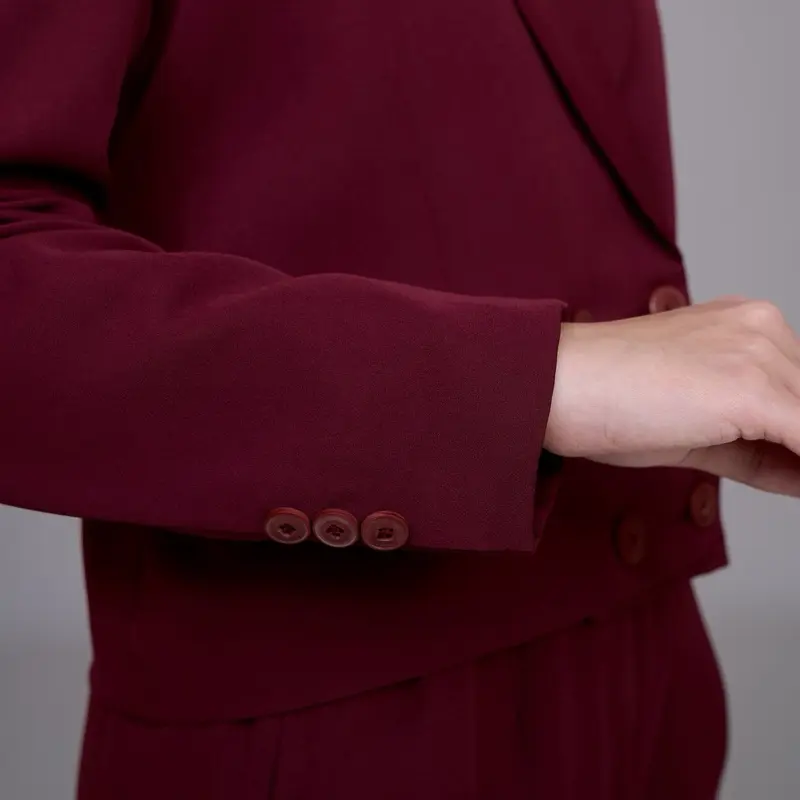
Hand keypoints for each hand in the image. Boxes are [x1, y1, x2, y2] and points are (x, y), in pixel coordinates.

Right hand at [544, 297, 799, 495]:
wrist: (555, 383)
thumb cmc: (602, 400)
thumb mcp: (693, 426)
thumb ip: (755, 447)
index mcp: (745, 325)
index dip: (797, 437)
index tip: (794, 470)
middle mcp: (760, 326)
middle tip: (793, 479)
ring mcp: (757, 353)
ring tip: (790, 481)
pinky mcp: (750, 388)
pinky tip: (797, 484)